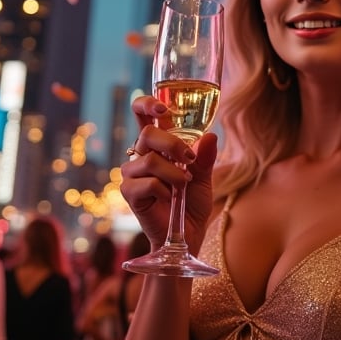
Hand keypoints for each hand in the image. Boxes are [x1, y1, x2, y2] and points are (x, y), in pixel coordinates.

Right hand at [120, 95, 217, 250]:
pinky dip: (164, 190)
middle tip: (189, 160)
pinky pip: (147, 182)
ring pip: (149, 159)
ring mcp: (133, 174)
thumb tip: (211, 136)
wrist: (188, 235)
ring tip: (183, 186)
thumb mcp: (204, 177)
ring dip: (174, 173)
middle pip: (147, 133)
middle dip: (173, 144)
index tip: (162, 109)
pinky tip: (169, 200)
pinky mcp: (129, 193)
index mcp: (158, 146)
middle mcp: (142, 155)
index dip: (147, 104)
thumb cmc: (192, 203)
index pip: (143, 115)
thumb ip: (204, 157)